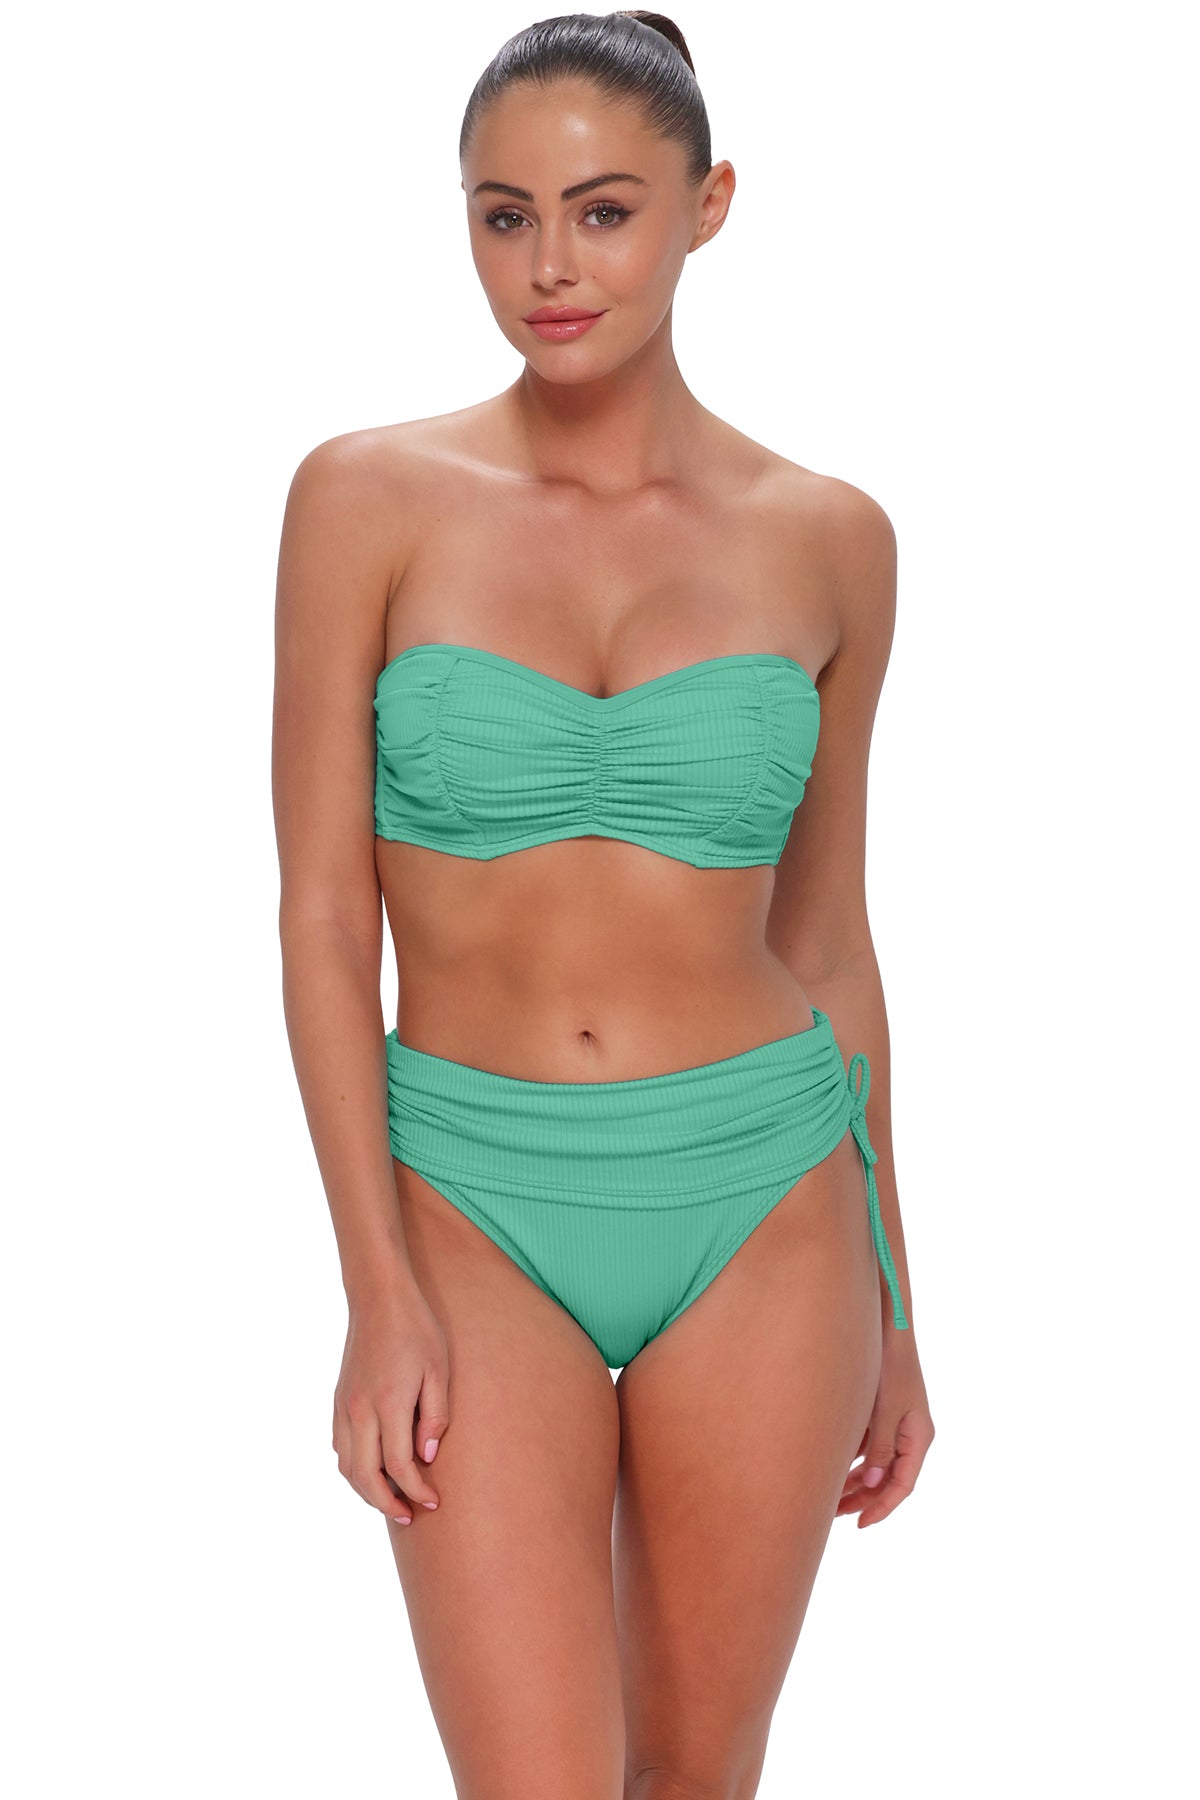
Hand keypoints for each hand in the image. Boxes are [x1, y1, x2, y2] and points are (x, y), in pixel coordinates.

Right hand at [332, 1280, 449, 1526]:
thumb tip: (427, 1456)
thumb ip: (435, 1416)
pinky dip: (352, 1468)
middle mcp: (360, 1410)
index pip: (399, 1466)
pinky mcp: (338, 1399)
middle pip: (365, 1477)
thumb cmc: (416, 1329)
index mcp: (389, 1403)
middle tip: (410, 1515)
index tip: (434, 1502)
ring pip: (346, 1466)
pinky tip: (371, 1470)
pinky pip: (339, 1446)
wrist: (378, 1297)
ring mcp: (344, 1406)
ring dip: (366, 1491)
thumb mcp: (439, 1370)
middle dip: (387, 1503)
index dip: (417, 1490)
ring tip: (391, 1500)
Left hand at [838, 1337, 933, 1527]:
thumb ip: (879, 1448)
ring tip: (829, 1498)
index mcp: (918, 1437)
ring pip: (876, 1464)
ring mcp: (896, 1424)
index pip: (901, 1485)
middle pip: (888, 1478)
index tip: (859, 1524)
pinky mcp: (882, 1413)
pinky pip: (869, 1446)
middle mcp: (910, 1434)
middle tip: (834, 1515)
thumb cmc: (889, 1366)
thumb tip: (870, 1483)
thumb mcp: (884, 1410)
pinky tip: (831, 1468)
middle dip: (863, 1499)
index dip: (881, 1507)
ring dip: (855, 1482)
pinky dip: (852, 1460)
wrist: (888, 1326)